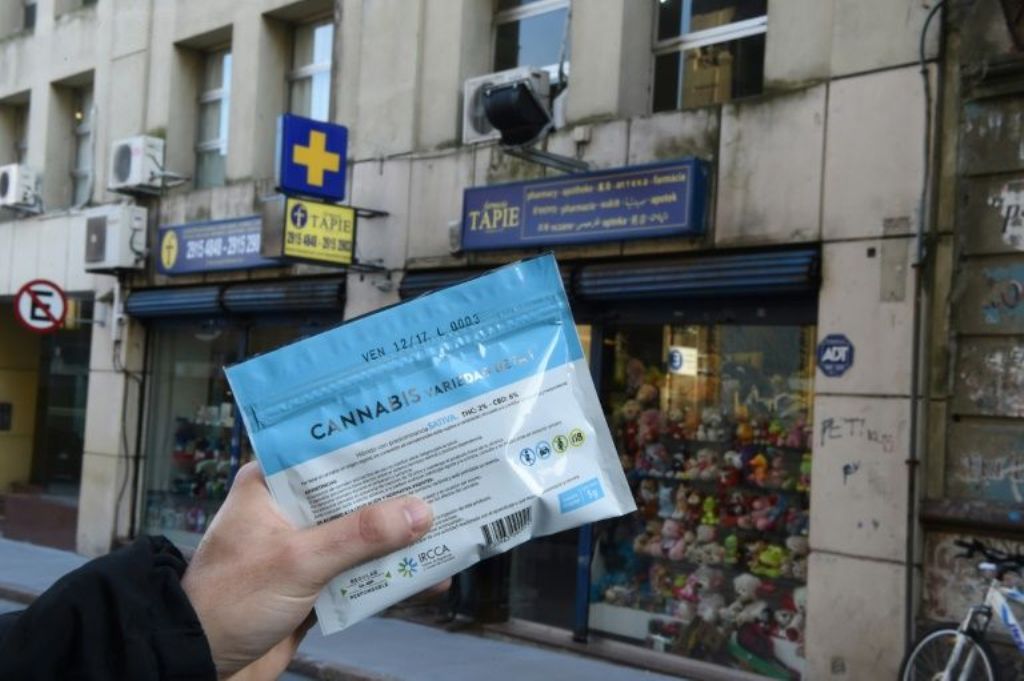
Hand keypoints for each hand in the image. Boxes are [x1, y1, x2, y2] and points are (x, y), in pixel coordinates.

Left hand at [181, 462, 434, 678]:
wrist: (200, 666)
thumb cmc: (234, 599)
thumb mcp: (299, 560)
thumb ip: (361, 535)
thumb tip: (422, 511)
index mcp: (271, 486)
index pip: (327, 453)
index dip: (371, 446)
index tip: (417, 436)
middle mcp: (289, 510)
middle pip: (353, 496)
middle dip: (398, 496)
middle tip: (448, 482)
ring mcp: (304, 548)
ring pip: (362, 535)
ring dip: (400, 539)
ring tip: (451, 528)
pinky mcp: (315, 584)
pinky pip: (361, 572)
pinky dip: (391, 576)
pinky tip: (430, 577)